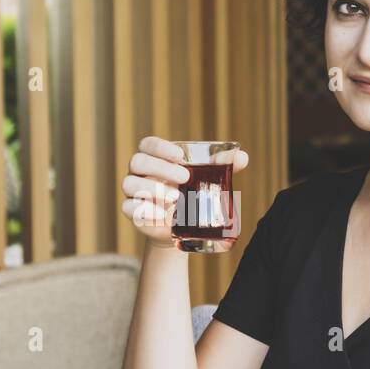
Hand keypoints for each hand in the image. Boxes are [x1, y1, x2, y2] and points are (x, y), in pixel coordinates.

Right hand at [120, 136, 248, 247]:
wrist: (181, 224)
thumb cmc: (191, 192)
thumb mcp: (205, 177)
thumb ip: (222, 165)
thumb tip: (242, 157)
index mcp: (154, 157)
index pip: (148, 144)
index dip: (160, 147)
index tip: (180, 156)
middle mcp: (139, 172)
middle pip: (137, 161)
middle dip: (159, 168)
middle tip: (184, 178)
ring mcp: (133, 192)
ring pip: (129, 183)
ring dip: (152, 189)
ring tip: (176, 198)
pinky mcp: (132, 211)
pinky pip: (128, 207)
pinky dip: (144, 210)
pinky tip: (162, 215)